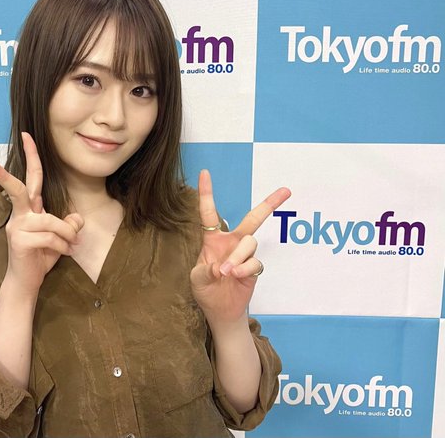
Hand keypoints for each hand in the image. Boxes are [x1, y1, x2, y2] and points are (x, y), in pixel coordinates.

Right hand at [0, 132, 83, 295]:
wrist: (26, 283)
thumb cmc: (41, 257)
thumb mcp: (61, 239)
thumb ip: (69, 225)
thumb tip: (76, 217)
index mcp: (29, 209)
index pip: (31, 178)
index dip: (31, 156)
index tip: (27, 135)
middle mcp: (20, 215)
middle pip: (18, 189)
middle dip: (3, 175)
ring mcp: (18, 228)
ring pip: (52, 221)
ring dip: (67, 235)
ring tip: (70, 246)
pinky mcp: (20, 241)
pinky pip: (51, 238)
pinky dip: (63, 246)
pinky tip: (63, 253)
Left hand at [190, 169, 290, 323]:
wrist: (219, 310)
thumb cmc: (205, 288)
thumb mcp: (197, 279)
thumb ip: (205, 271)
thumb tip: (222, 266)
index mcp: (213, 239)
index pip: (209, 213)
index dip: (207, 193)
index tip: (204, 173)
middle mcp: (232, 242)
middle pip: (253, 219)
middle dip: (269, 204)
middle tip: (286, 191)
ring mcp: (244, 254)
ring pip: (250, 243)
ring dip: (238, 256)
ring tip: (226, 272)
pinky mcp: (254, 269)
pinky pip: (255, 263)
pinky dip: (244, 269)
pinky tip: (235, 276)